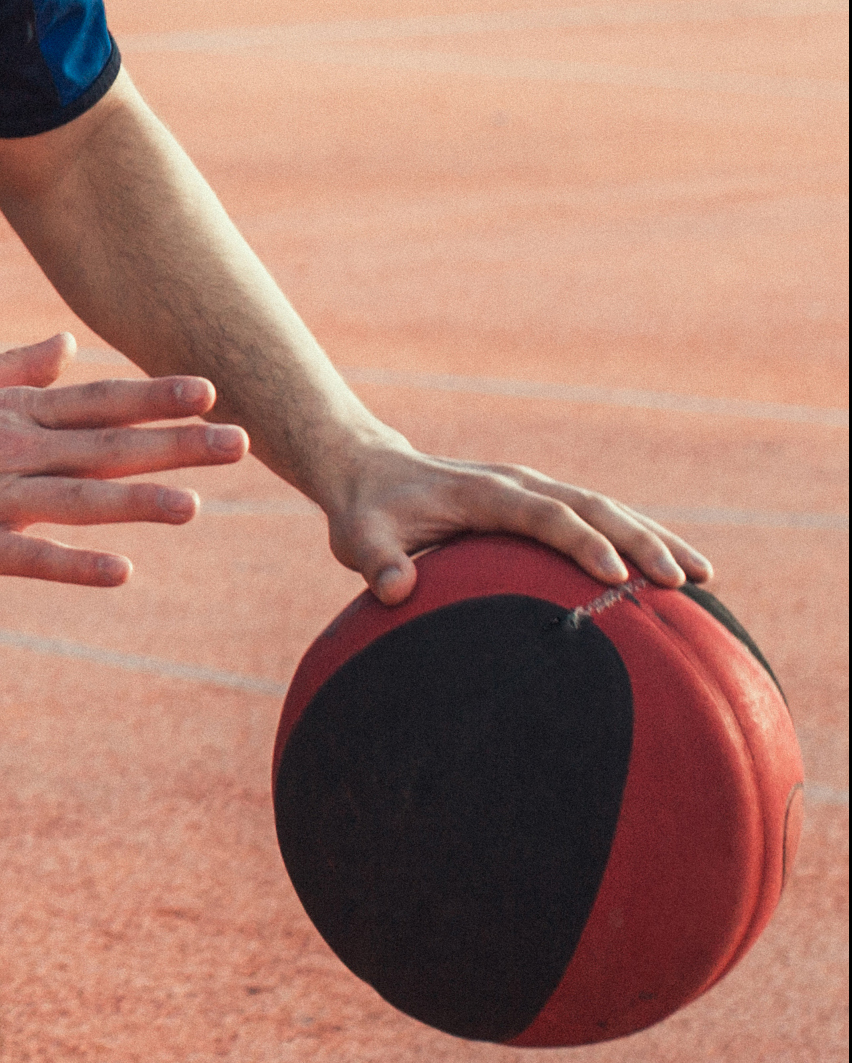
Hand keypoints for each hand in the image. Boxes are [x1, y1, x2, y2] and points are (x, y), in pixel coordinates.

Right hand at [0, 336, 247, 587]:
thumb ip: (16, 366)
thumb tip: (68, 345)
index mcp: (5, 411)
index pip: (93, 402)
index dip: (152, 397)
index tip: (209, 392)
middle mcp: (5, 450)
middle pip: (102, 448)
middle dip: (173, 446)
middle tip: (239, 444)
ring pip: (74, 501)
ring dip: (136, 504)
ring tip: (194, 507)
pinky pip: (27, 557)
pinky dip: (74, 565)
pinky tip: (120, 571)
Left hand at [315, 437, 710, 604]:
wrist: (371, 472)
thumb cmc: (368, 512)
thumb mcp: (359, 537)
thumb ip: (375, 561)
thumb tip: (394, 589)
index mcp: (488, 493)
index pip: (546, 515)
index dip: (582, 542)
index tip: (615, 574)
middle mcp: (522, 485)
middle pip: (595, 508)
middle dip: (642, 542)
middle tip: (683, 580)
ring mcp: (537, 491)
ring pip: (610, 510)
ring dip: (656, 539)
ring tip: (704, 577)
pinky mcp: (543, 504)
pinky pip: (601, 520)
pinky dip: (639, 540)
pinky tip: (674, 572)